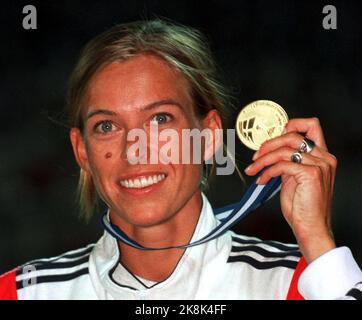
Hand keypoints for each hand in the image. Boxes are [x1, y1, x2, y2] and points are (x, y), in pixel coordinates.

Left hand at [244, 118, 336, 262]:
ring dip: (263, 159)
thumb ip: (288, 162)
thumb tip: (270, 152)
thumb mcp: (294, 178)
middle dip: (268, 144)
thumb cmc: (303, 207)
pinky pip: (281, 165)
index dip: (290, 125)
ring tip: (254, 169)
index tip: (272, 140)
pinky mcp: (311, 174)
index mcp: (322, 156)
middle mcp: (324, 157)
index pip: (311, 125)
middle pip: (292, 135)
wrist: (311, 228)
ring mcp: (319, 164)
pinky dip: (267, 172)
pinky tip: (262, 180)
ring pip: (284, 150)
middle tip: (256, 156)